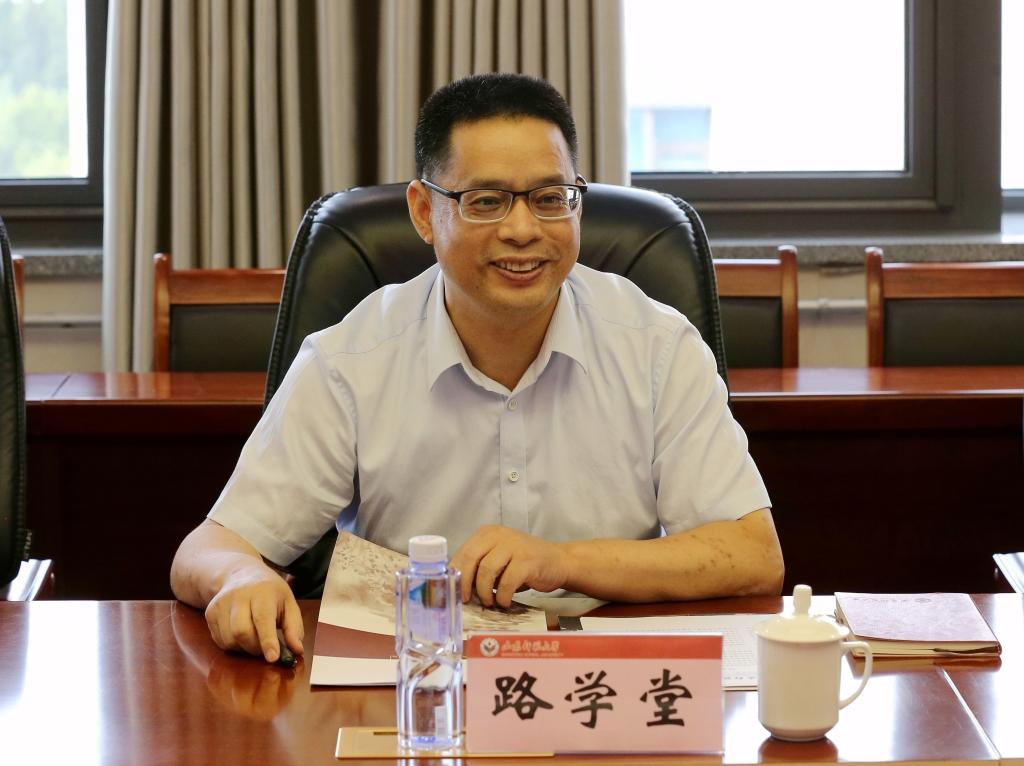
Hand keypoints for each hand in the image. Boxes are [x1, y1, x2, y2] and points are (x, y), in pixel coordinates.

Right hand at [204, 562, 303, 662]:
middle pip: (241, 632)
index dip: (267, 640)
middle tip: (266, 650)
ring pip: (229, 639)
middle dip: (255, 649)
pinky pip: (220, 640)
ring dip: (244, 649)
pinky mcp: (210, 613)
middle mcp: (238, 595)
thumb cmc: (270, 592)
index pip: (262, 618)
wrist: (241, 574)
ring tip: (255, 641)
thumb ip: (294, 627)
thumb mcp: (289, 603)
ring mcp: (221, 603)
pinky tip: (242, 636)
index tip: (273, 658)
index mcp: (262, 591)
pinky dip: (233, 646)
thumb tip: (297, 651)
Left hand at [450, 526, 570, 607]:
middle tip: (467, 600)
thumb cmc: (524, 564)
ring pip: (487, 570)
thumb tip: (458, 588)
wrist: (558, 561)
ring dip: (484, 591)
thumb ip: (480, 566)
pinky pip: (507, 581)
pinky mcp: (527, 560)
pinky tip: (504, 602)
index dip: (456, 573)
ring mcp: (514, 546)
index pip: (463, 552)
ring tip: (490, 602)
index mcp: (488, 533)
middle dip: (466, 583)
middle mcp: (499, 535)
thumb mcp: (499, 558)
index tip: (453, 591)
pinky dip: (502, 596)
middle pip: (472, 558)